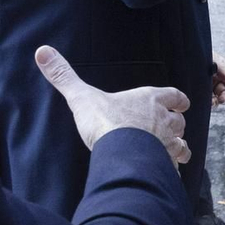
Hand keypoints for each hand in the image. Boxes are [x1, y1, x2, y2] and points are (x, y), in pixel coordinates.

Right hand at [35, 45, 190, 164]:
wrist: (119, 152)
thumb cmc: (105, 121)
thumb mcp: (81, 96)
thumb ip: (64, 76)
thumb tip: (42, 52)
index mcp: (150, 100)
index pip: (175, 96)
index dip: (178, 100)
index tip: (181, 103)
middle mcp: (163, 120)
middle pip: (180, 122)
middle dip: (177, 126)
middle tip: (171, 130)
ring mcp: (166, 144)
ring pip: (182, 146)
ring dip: (179, 148)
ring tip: (173, 152)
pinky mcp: (163, 165)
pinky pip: (173, 168)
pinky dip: (171, 170)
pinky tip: (164, 173)